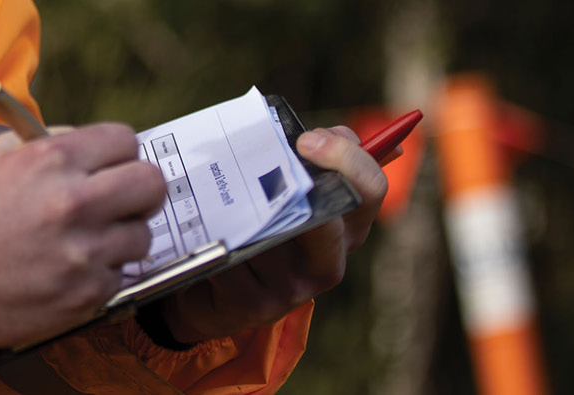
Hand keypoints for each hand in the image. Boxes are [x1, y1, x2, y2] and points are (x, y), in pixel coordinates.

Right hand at [0, 123, 166, 353]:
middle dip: (140, 190)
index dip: (118, 153)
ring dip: (120, 237)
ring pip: (141, 233)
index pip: (125, 140)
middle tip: (121, 200)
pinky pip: (119, 274)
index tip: (111, 166)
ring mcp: (84, 252)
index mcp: (51, 161)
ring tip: (84, 243)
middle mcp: (73, 203)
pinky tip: (67, 271)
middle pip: (152, 182)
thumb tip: (90, 144)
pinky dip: (99, 273)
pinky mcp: (88, 293)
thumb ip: (46, 142)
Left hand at [153, 126, 388, 343]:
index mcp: (346, 227)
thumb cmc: (252, 228)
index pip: (370, 190)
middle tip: (266, 159)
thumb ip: (308, 162)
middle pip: (335, 220)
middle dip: (296, 183)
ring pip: (274, 235)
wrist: (208, 292)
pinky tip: (203, 231)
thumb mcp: (283, 193)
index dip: (348, 159)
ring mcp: (295, 288)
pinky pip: (234, 258)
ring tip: (222, 194)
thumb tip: (330, 133)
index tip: (307, 139)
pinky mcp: (258, 306)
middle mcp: (329, 261)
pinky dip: (215, 238)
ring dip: (245, 209)